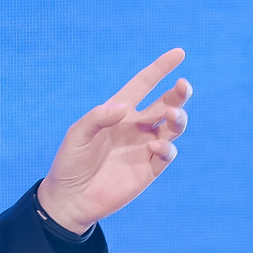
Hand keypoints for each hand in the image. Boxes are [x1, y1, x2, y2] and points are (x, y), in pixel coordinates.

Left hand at [36, 49, 190, 233]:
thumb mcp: (76, 135)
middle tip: (183, 86)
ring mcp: (144, 148)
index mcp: (119, 112)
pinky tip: (154, 147)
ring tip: (174, 115)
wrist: (70, 199)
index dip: (160, 69)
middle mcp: (136, 126)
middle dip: (178, 94)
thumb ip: (98, 118)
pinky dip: (166, 148)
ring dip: (178, 118)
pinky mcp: (149, 169)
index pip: (144, 84)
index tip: (179, 53)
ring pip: (173, 127)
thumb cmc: (70, 163)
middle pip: (166, 104)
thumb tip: (124, 108)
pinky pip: (166, 154)